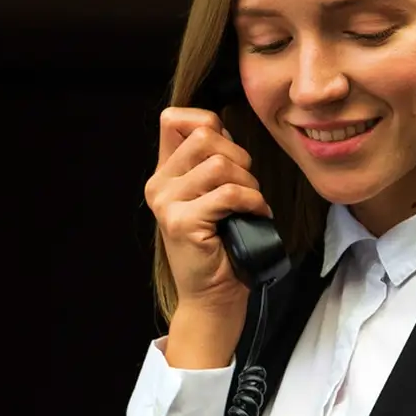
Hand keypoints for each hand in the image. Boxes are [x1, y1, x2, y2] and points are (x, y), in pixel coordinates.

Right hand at [145, 108, 271, 360]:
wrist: (213, 296)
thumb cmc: (222, 244)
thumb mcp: (212, 195)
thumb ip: (212, 162)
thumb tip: (227, 131)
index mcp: (164, 173)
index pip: (175, 118)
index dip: (209, 123)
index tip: (227, 153)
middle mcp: (159, 185)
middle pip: (204, 135)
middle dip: (238, 156)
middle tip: (247, 186)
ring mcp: (167, 204)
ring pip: (219, 164)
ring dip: (248, 183)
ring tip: (251, 204)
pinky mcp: (182, 223)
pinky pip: (229, 194)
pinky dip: (253, 201)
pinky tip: (256, 214)